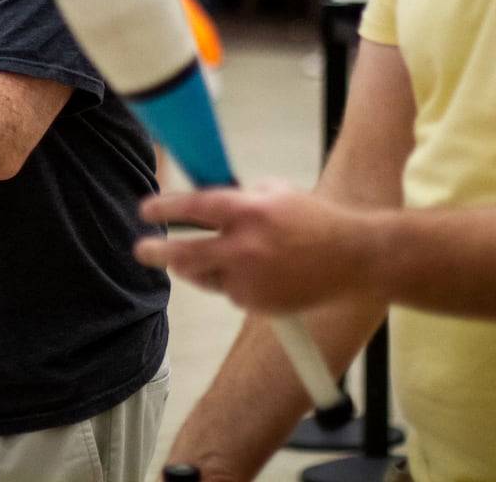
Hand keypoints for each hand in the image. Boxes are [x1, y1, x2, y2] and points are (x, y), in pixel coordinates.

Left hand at [134, 183, 382, 312]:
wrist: (353, 258)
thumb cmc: (312, 219)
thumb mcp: (275, 193)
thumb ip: (238, 196)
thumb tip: (201, 200)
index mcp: (250, 211)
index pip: (195, 207)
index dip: (165, 207)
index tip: (145, 209)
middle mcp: (246, 247)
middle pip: (185, 253)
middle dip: (157, 251)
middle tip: (142, 249)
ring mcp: (251, 278)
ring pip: (204, 275)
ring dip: (196, 266)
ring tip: (211, 255)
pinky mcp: (257, 303)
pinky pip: (228, 291)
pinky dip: (231, 281)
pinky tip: (256, 271)